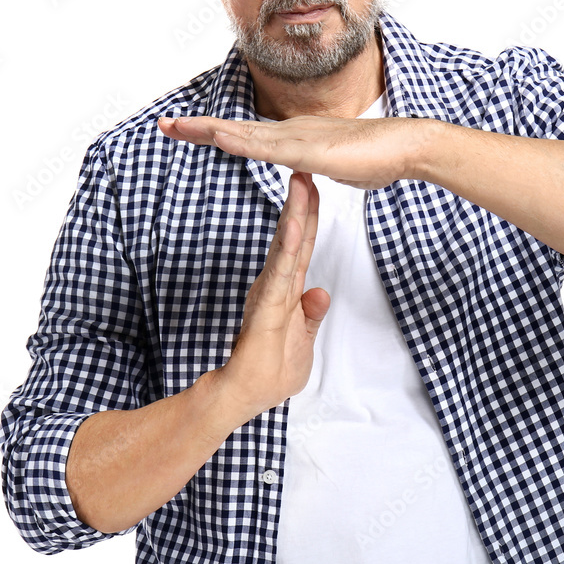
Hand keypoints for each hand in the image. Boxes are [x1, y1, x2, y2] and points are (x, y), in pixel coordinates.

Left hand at [158, 114, 435, 189]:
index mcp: (295, 138)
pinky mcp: (308, 151)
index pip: (248, 135)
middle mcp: (290, 133)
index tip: (189, 130)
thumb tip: (310, 172)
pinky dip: (239, 141)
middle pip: (236, 130)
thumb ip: (319, 167)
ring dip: (208, 130)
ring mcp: (298, 140)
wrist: (407, 146)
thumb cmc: (379, 158)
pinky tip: (218, 137)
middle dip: (199, 128)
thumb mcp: (337, 167)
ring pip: (244, 134)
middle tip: (165, 123)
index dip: (218, 133)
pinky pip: (266, 147)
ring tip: (175, 126)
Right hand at [212, 171, 329, 422]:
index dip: (309, 217)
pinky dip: (288, 248)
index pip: (302, 247)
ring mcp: (271, 292)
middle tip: (304, 168)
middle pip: (294, 238)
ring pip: (287, 247)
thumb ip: (310, 316)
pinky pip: (281, 272)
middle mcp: (276, 284)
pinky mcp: (267, 305)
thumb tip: (320, 293)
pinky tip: (293, 225)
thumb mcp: (302, 341)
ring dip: (295, 214)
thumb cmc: (268, 371)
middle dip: (302, 203)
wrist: (243, 396)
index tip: (315, 186)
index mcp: (286, 290)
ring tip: (301, 183)